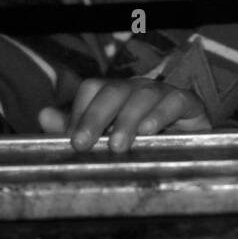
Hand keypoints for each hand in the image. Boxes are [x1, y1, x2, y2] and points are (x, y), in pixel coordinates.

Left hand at [38, 77, 210, 152]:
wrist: (193, 149)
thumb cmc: (146, 143)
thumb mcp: (109, 138)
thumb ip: (77, 127)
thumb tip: (43, 115)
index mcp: (115, 95)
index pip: (92, 89)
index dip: (80, 112)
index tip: (73, 142)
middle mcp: (137, 89)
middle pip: (113, 91)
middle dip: (94, 117)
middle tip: (82, 144)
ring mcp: (164, 93)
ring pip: (143, 95)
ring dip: (127, 120)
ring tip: (117, 145)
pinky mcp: (189, 103)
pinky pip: (176, 101)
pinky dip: (162, 114)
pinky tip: (150, 132)